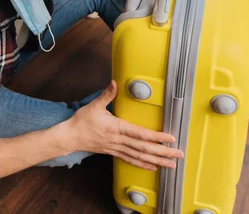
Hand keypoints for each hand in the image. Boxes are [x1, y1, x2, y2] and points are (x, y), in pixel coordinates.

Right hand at [64, 79, 183, 170]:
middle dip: (163, 152)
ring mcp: (116, 148)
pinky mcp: (114, 152)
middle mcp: (118, 140)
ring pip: (139, 156)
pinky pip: (130, 160)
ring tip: (171, 164)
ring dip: (157, 161)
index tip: (170, 138)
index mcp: (116, 128)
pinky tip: (153, 167)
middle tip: (178, 154)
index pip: (140, 134)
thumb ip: (107, 94)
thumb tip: (115, 82)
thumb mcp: (94, 106)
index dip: (156, 136)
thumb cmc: (82, 121)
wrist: (70, 137)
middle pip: (144, 148)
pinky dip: (143, 164)